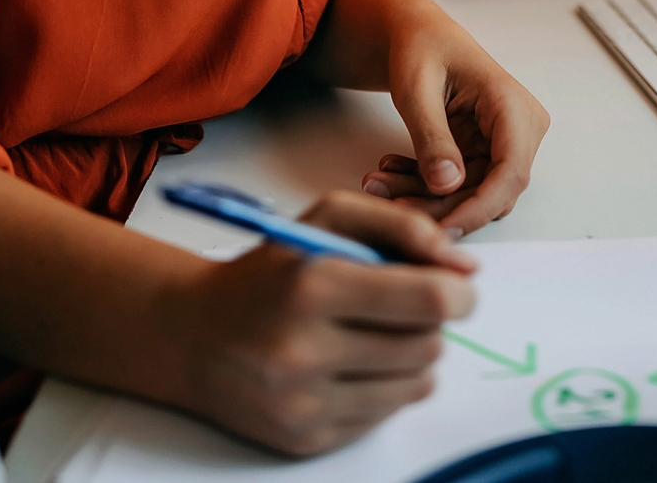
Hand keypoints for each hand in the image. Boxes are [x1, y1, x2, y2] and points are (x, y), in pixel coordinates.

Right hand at [165, 191, 475, 456]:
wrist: (191, 336)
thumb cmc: (269, 271)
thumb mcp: (327, 218)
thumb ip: (404, 227)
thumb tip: (465, 267)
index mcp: (314, 286)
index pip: (429, 300)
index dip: (459, 291)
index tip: (457, 285)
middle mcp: (305, 351)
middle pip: (428, 344)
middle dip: (430, 321)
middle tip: (407, 306)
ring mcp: (304, 403)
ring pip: (416, 383)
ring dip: (412, 355)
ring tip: (377, 334)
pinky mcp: (306, 438)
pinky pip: (386, 414)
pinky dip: (384, 387)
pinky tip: (352, 365)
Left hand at [361, 11, 549, 238]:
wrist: (420, 36)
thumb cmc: (422, 48)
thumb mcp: (417, 89)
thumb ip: (432, 137)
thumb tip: (448, 185)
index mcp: (513, 105)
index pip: (511, 172)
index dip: (479, 207)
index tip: (442, 230)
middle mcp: (520, 129)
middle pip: (491, 190)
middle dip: (441, 205)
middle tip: (391, 205)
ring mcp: (504, 144)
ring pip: (472, 194)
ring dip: (426, 197)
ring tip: (379, 182)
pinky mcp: (485, 154)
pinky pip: (460, 185)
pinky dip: (425, 185)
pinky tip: (392, 170)